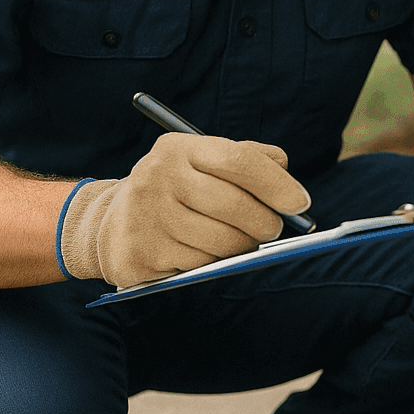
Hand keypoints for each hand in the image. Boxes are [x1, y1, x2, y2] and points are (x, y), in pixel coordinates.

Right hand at [59, 133, 311, 287]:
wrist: (112, 222)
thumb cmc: (176, 189)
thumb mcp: (203, 161)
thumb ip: (249, 160)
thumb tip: (291, 186)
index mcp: (178, 148)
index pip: (238, 159)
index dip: (276, 183)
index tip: (300, 203)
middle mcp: (158, 176)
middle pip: (233, 204)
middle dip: (265, 222)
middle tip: (273, 228)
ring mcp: (147, 216)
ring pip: (221, 241)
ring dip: (241, 246)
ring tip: (239, 240)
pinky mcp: (141, 253)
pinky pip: (200, 265)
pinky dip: (212, 262)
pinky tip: (203, 250)